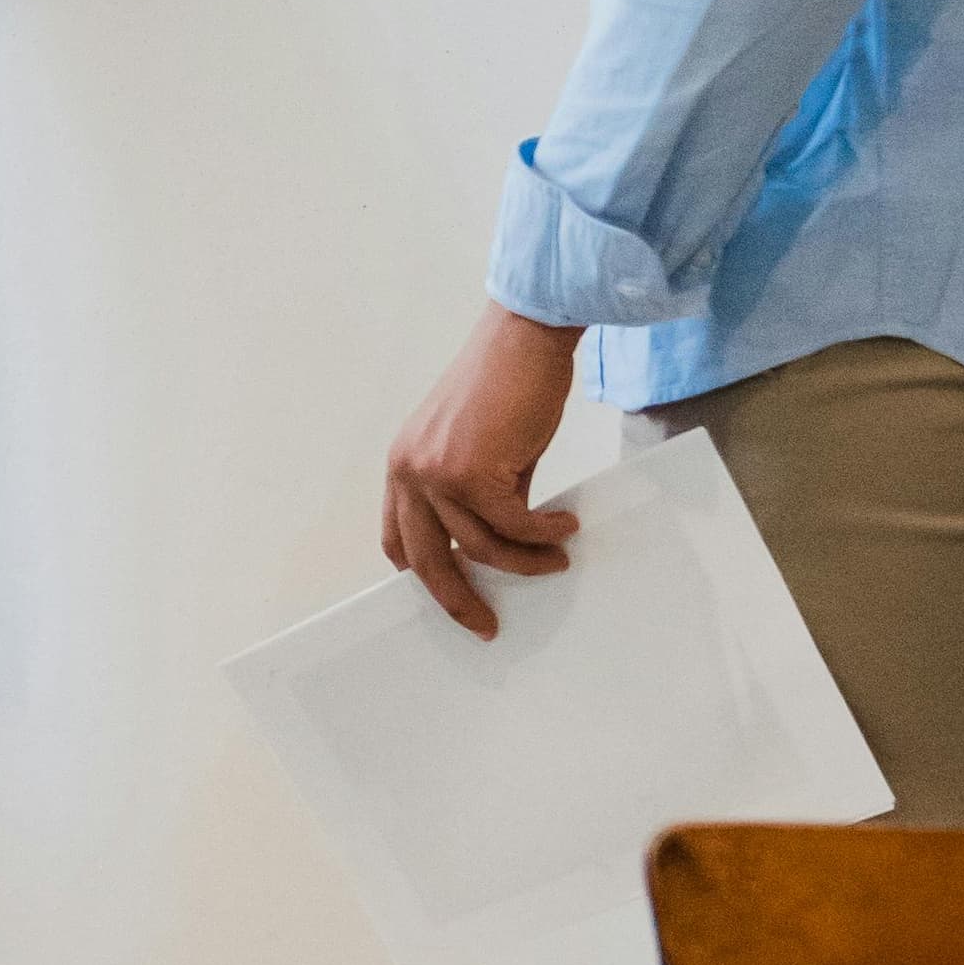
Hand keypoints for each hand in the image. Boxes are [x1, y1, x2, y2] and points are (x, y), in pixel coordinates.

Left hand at [381, 306, 585, 638]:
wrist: (525, 338)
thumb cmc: (510, 387)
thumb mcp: (484, 451)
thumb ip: (481, 498)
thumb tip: (505, 548)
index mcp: (404, 464)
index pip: (398, 538)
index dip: (423, 574)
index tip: (453, 597)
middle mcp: (408, 470)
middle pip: (424, 560)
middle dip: (458, 600)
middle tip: (487, 626)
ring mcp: (435, 470)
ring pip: (478, 547)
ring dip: (524, 560)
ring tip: (557, 556)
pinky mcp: (470, 469)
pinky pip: (512, 525)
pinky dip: (543, 533)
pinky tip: (565, 526)